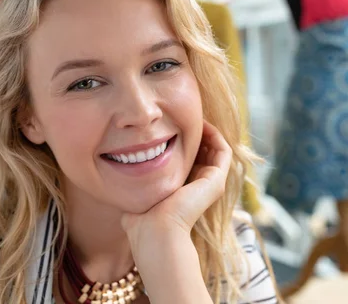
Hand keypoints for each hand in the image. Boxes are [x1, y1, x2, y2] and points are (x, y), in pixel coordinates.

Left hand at [120, 120, 231, 303]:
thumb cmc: (141, 221)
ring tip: (193, 115)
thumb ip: (136, 187)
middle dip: (194, 133)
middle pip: (204, 153)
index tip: (169, 125)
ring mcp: (211, 184)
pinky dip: (215, 135)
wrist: (155, 232)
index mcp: (184, 190)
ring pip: (216, 150)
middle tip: (182, 116)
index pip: (189, 160)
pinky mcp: (216, 181)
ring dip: (207, 131)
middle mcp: (201, 187)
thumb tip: (123, 183)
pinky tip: (200, 123)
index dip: (182, 141)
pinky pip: (223, 151)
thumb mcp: (139, 195)